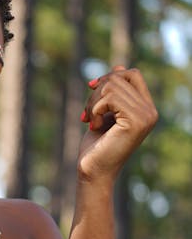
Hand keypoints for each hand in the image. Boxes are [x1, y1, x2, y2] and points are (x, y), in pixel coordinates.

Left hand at [78, 66, 157, 182]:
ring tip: (89, 121)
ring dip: (92, 102)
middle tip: (87, 113)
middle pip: (120, 76)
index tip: (91, 88)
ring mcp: (146, 116)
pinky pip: (110, 98)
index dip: (110, 76)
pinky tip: (93, 126)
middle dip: (97, 91)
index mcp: (146, 108)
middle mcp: (150, 111)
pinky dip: (94, 109)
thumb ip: (113, 93)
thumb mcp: (104, 112)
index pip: (132, 74)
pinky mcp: (136, 121)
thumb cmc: (96, 145)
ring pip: (112, 85)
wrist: (93, 171)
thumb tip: (119, 67)